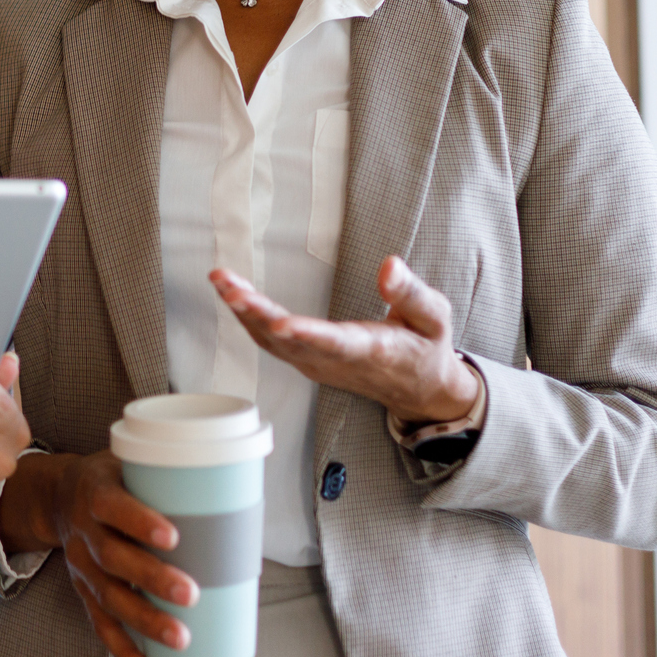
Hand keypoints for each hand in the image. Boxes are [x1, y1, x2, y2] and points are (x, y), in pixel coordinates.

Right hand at [0, 450, 196, 656]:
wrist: (59, 497)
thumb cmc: (115, 479)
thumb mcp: (131, 464)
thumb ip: (172, 478)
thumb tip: (239, 494)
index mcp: (94, 494)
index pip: (112, 507)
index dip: (139, 522)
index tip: (173, 537)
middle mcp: (84, 532)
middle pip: (112, 559)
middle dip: (152, 579)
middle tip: (191, 594)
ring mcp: (81, 567)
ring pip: (109, 598)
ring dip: (144, 622)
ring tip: (180, 638)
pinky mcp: (84, 593)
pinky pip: (102, 627)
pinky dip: (125, 653)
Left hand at [211, 257, 479, 425]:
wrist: (418, 390)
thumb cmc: (426, 347)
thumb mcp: (435, 317)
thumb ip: (411, 293)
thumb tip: (389, 266)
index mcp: (372, 351)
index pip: (336, 343)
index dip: (308, 335)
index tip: (281, 324)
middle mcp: (337, 362)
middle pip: (291, 342)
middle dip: (257, 315)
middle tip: (229, 288)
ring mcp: (317, 365)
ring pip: (272, 343)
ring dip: (244, 313)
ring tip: (222, 280)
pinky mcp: (306, 361)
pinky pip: (270, 343)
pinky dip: (248, 319)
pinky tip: (233, 294)